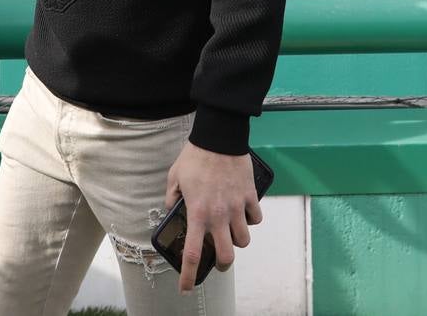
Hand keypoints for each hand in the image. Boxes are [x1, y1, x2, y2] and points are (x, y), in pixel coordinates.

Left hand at [164, 142, 261, 292]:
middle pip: (226, 255)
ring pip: (244, 240)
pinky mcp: (250, 197)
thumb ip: (171, 198)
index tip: (186, 288)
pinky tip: (244, 213)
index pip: (192, 253)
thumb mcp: (174, 178)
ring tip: (231, 232)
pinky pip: (255, 218)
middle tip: (217, 260)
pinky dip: (251, 220)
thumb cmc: (195, 157)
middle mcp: (219, 216)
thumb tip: (172, 209)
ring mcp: (237, 207)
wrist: (219, 137)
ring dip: (237, 240)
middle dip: (222, 263)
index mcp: (197, 214)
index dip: (188, 276)